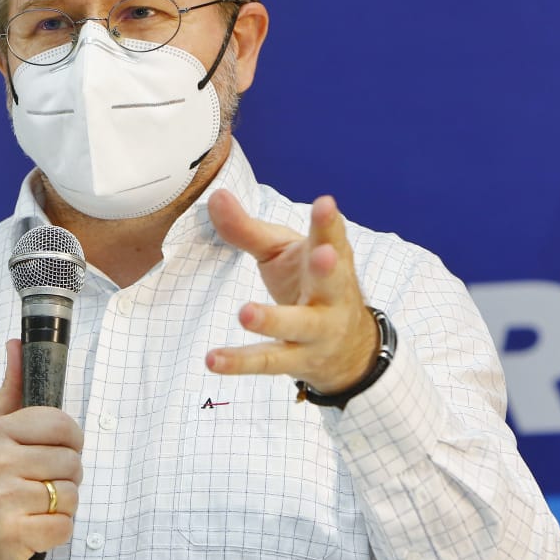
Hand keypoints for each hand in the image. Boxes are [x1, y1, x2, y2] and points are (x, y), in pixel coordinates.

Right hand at [0, 339, 83, 559]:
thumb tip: (16, 343)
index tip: (57, 449)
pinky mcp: (12, 534)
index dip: (71, 439)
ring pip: (70, 495)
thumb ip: (11, 387)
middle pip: (72, 462)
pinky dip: (57, 529)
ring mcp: (2, 500)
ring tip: (36, 504)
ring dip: (61, 504)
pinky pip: (63, 526)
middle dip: (66, 475)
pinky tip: (35, 525)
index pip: (63, 425)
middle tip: (41, 482)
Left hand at [205, 190, 378, 393]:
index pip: (331, 237)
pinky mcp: (299, 359)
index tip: (326, 203)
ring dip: (274, 320)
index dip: (328, 222)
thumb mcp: (281, 251)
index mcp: (329, 259)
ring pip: (298, 326)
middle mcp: (331, 295)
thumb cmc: (306, 282)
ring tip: (246, 313)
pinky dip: (240, 362)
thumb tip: (215, 196)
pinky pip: (269, 361)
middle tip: (323, 253)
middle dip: (326, 268)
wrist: (346, 348)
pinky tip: (213, 359)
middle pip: (331, 281)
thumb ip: (247, 228)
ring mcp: (318, 331)